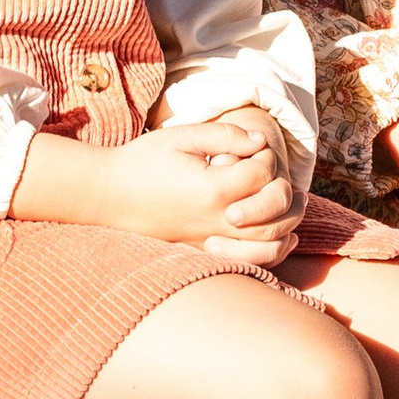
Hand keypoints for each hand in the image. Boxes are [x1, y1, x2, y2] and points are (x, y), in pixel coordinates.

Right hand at [12, 112, 303, 265]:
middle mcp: (215, 221)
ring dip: (285, 227)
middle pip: (274, 213)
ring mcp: (209, 242)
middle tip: (277, 175)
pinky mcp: (202, 253)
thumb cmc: (142, 161)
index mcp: (211, 189)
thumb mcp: (182, 137)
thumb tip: (260, 142)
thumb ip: (224, 136)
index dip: (267, 156)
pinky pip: (247, 262)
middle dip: (284, 192)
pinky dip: (269, 254)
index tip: (257, 148)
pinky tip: (280, 239)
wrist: (106, 196)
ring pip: (266, 245)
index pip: (263, 174)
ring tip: (293, 209)